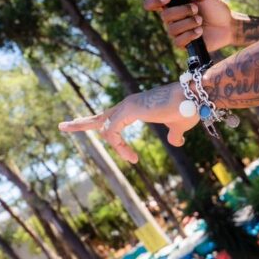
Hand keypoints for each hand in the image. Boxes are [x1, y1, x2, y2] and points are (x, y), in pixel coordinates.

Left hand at [58, 83, 198, 162]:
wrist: (195, 98)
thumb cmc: (188, 110)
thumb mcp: (178, 127)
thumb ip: (174, 135)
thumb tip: (176, 142)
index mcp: (136, 106)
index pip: (111, 118)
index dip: (114, 138)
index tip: (132, 159)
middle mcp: (128, 104)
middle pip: (99, 117)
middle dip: (81, 123)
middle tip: (63, 126)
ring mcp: (127, 105)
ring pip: (104, 127)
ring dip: (117, 147)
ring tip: (132, 158)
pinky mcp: (130, 110)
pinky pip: (113, 132)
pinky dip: (119, 146)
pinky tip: (131, 156)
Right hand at [144, 0, 233, 50]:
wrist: (229, 25)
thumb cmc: (217, 8)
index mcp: (174, 5)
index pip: (153, 4)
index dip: (154, 1)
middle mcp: (173, 18)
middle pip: (165, 16)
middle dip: (182, 11)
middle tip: (196, 9)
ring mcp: (178, 32)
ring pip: (172, 29)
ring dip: (188, 23)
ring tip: (200, 21)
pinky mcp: (184, 44)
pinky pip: (178, 42)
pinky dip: (190, 35)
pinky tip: (199, 31)